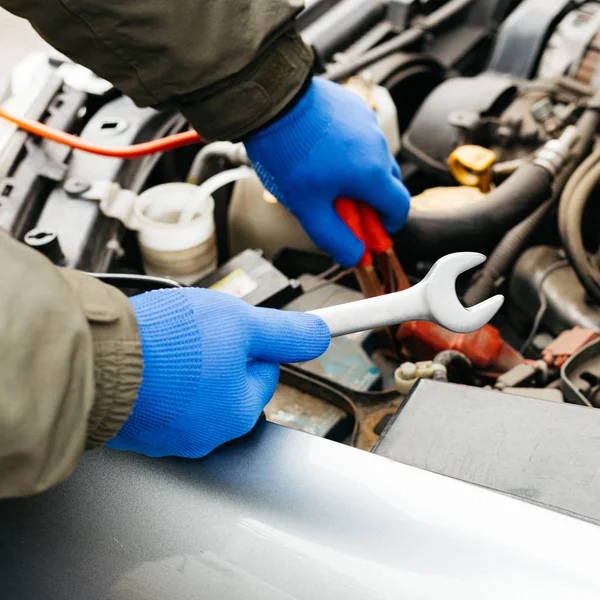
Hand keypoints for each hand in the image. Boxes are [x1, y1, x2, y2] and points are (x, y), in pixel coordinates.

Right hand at [106, 288, 329, 456]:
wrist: (100, 359)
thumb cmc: (170, 344)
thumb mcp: (241, 324)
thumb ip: (284, 333)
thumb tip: (319, 336)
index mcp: (238, 412)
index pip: (264, 372)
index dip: (250, 343)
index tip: (235, 328)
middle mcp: (208, 435)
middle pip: (228, 383)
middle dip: (217, 356)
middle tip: (195, 335)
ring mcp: (169, 437)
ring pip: (194, 391)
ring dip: (187, 368)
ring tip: (167, 346)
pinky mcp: (138, 431)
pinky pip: (161, 400)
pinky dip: (159, 382)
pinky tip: (148, 362)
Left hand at [244, 77, 409, 266]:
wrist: (273, 103)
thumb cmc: (289, 153)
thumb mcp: (308, 209)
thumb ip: (335, 238)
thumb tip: (355, 257)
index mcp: (372, 174)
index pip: (400, 207)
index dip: (389, 226)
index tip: (375, 233)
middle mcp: (378, 146)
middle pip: (388, 184)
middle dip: (372, 203)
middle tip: (346, 212)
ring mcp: (367, 123)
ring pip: (373, 159)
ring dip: (360, 175)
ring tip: (327, 179)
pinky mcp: (354, 107)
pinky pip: (361, 137)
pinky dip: (351, 150)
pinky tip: (323, 153)